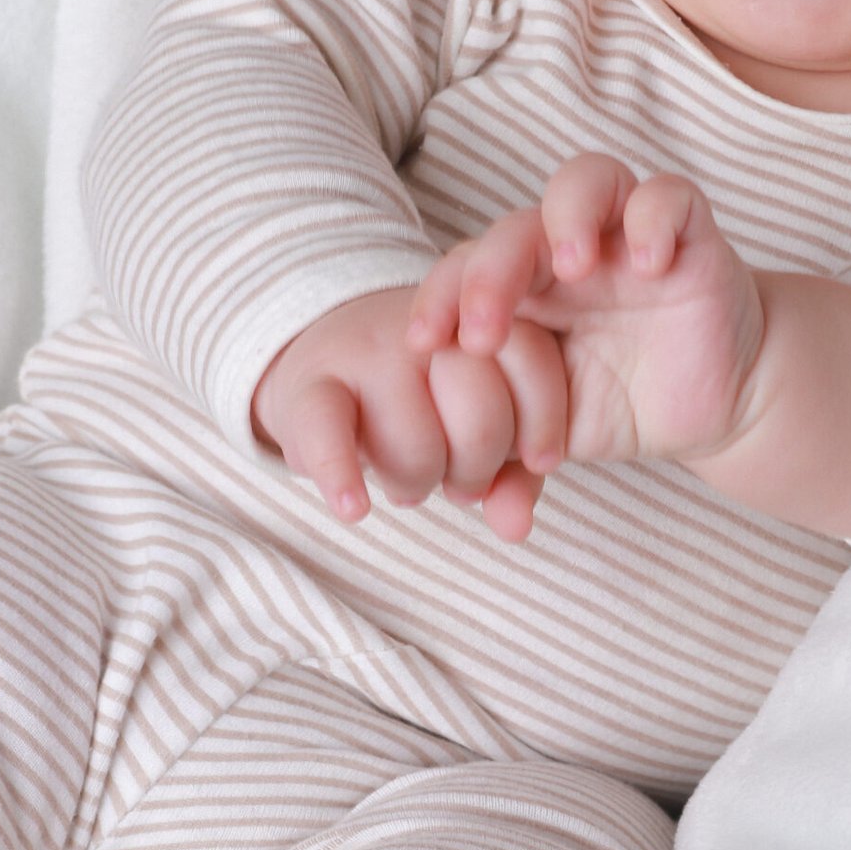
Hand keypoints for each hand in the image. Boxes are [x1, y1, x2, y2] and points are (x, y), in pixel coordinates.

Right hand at [250, 284, 563, 542]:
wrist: (325, 366)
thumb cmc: (424, 404)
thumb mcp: (481, 423)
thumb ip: (517, 470)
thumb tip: (515, 527)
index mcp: (477, 322)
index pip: (531, 357)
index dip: (544, 422)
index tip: (537, 458)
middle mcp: (422, 330)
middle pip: (480, 416)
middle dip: (477, 468)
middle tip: (459, 475)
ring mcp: (362, 354)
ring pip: (414, 446)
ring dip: (416, 483)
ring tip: (408, 478)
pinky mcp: (306, 389)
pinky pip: (328, 435)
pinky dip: (342, 477)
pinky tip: (354, 507)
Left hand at [406, 154, 766, 473]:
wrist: (717, 403)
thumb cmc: (622, 405)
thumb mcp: (557, 436)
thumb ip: (511, 463)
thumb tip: (471, 505)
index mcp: (522, 291)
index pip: (464, 269)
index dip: (437, 298)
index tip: (424, 346)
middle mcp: (567, 253)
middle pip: (512, 227)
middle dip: (487, 273)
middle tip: (484, 331)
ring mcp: (626, 235)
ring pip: (586, 179)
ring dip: (566, 216)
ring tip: (571, 266)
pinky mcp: (690, 234)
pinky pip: (671, 196)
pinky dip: (654, 218)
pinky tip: (649, 265)